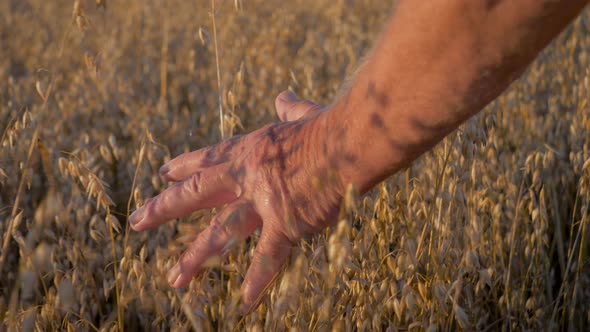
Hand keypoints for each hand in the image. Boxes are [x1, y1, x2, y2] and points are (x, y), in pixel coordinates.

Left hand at [129, 91, 343, 311]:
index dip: (184, 166)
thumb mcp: (303, 114)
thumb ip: (290, 109)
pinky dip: (258, 281)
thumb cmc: (331, 126)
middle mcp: (247, 176)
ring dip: (196, 257)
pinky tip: (244, 305)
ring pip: (220, 233)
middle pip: (197, 194)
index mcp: (249, 149)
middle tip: (136, 220)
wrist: (350, 140)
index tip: (163, 173)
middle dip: (164, 208)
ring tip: (174, 280)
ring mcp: (263, 202)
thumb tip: (284, 96)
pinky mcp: (287, 223)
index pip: (208, 159)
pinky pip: (268, 257)